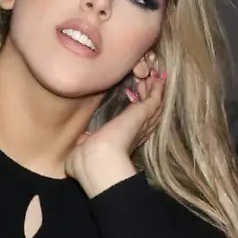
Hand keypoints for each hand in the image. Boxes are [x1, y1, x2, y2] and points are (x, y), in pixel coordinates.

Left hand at [64, 56, 166, 197]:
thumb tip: (80, 138)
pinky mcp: (143, 113)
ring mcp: (141, 123)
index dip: (136, 113)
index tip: (135, 100)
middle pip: (148, 113)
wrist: (95, 159)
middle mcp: (135, 133)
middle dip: (148, 98)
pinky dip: (157, 88)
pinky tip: (156, 78)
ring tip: (153, 77)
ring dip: (153, 91)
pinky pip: (155, 98)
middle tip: (147, 83)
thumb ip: (84, 140)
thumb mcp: (83, 146)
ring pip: (154, 105)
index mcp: (122, 141)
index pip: (134, 125)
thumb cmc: (85, 160)